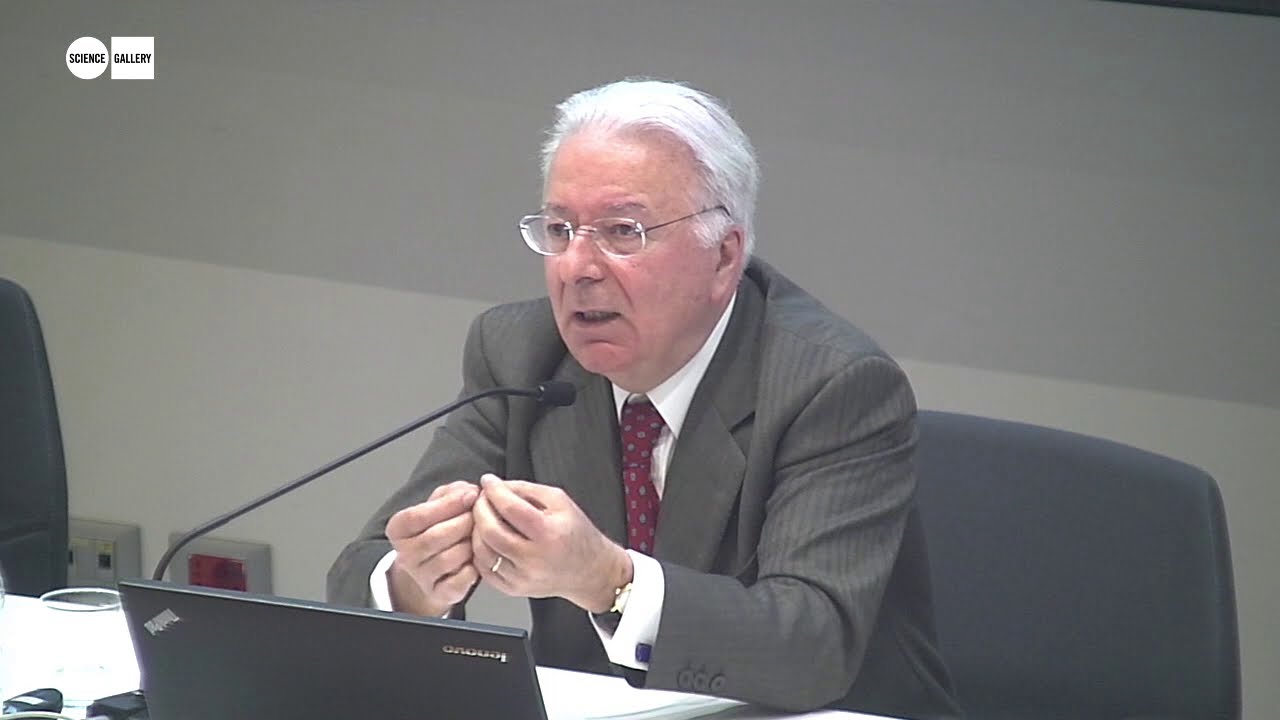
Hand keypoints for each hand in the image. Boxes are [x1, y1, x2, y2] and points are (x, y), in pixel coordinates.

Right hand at [384, 480, 479, 615]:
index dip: (448, 504)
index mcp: (399, 529)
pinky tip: (477, 557)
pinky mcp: (439, 593)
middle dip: (464, 522)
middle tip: (480, 515)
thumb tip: (469, 491)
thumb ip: (452, 492)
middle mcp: (405, 554)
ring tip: (479, 535)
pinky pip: (460, 580)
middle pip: (435, 537)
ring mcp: (421, 576)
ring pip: (449, 559)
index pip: (417, 515)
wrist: (432, 568)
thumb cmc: (438, 530)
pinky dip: (473, 568)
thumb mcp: (439, 504)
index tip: (471, 494)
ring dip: (470, 544)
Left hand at [472, 474, 630, 612]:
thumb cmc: (577, 535)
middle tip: (481, 498)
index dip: (494, 490)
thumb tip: (498, 486)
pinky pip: (484, 568)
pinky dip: (480, 550)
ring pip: (482, 550)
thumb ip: (527, 490)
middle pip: (490, 531)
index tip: (488, 481)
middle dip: (480, 509)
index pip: (510, 508)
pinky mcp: (513, 589)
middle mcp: (534, 559)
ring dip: (476, 529)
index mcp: (549, 534)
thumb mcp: (560, 502)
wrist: (589, 571)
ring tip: (482, 517)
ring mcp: (522, 577)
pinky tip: (487, 538)